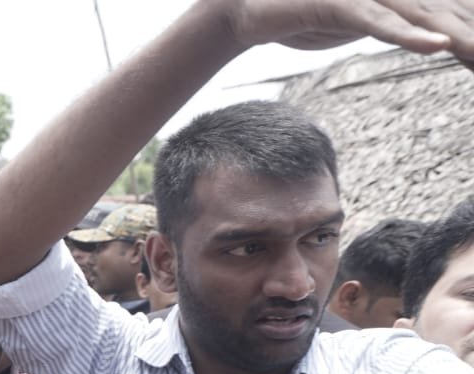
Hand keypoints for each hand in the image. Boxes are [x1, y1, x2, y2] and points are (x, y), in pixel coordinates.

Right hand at [210, 0, 469, 56]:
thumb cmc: (304, 13)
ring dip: (463, 40)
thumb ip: (397, 23)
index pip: (455, 12)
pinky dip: (409, 35)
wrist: (246, 7)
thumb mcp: (362, 20)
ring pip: (426, 17)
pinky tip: (436, 46)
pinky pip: (380, 22)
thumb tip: (432, 35)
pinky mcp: (340, 4)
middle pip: (453, 12)